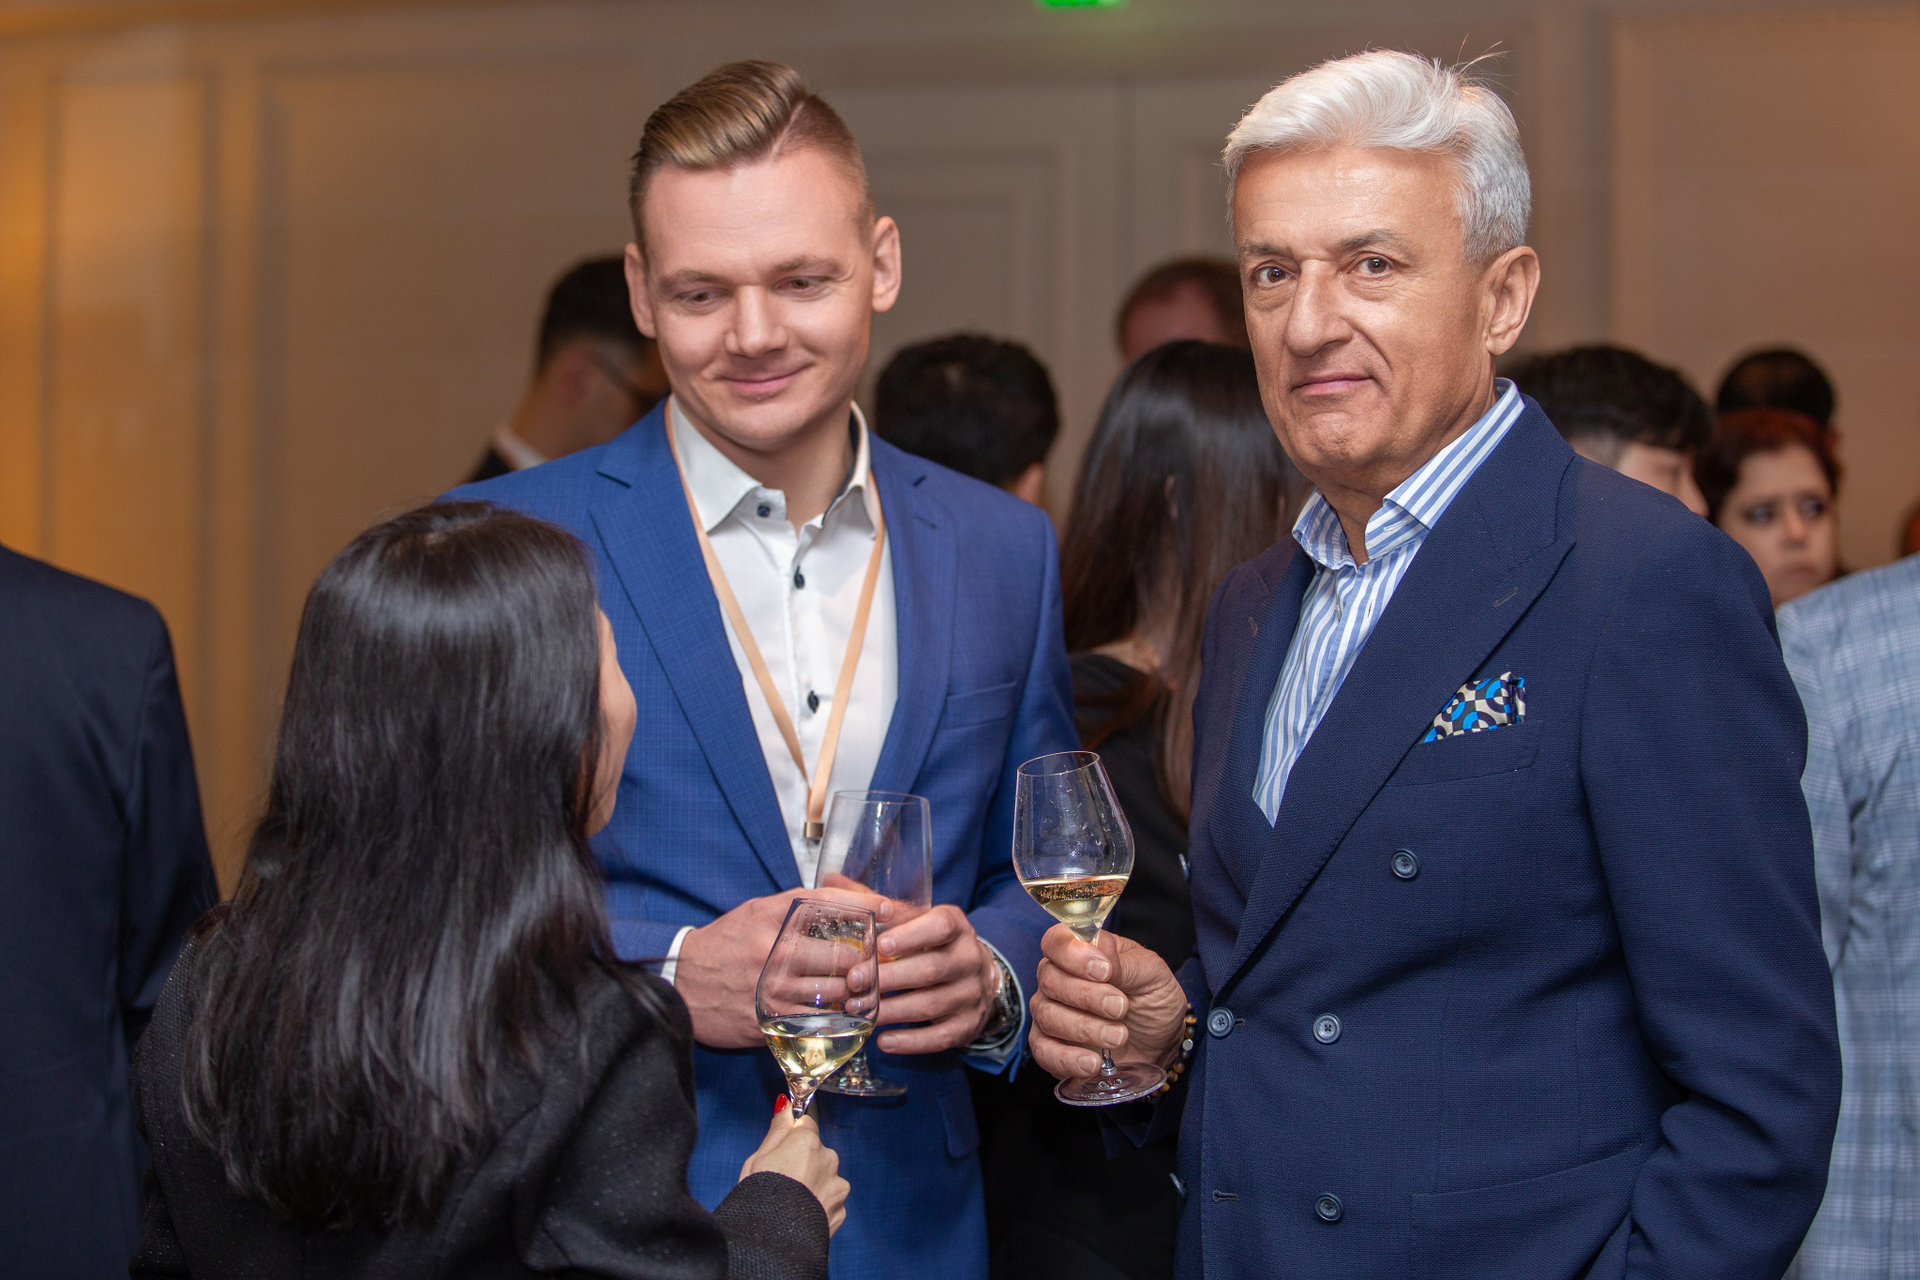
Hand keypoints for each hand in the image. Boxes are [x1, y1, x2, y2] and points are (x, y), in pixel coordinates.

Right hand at [676, 887, 888, 1048]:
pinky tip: (845, 1012)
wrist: (679, 983)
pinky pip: (817, 1022)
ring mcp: (771, 989)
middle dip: (866, 959)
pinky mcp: (769, 1021)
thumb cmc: (724, 944)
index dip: (864, 904)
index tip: (889, 909)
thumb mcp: (756, 913)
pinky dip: (837, 1017)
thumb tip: (845, 902)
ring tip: (866, 988)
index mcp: (769, 918)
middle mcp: (772, 951)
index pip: (826, 903)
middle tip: (880, 961)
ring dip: (856, 991)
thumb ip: (796, 908)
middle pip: (841, 954)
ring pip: (835, 991)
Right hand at [740, 1098, 848, 1235]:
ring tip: (791, 1201)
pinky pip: (830, 1201)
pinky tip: (802, 1214)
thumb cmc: (759, 1195)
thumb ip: (777, 1130)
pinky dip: (819, 1206)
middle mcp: (828, 1159)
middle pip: (817, 1152)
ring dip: (814, 1185)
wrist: (771, 1239)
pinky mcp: (841, 1210)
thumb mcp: (758, 1157)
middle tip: (782, 1181)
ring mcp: (837, 1186)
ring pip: (826, 1177)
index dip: (791, 1139)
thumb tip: (785, 1105)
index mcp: (807, 1142)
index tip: (781, 1152)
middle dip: (804, 1162)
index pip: (805, 1126)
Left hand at [866, 903, 1000, 1055]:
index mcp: (956, 926)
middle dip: (889, 977)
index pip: (940, 926)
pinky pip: (940, 1037)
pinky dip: (911, 1042)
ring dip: (892, 1010)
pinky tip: (883, 1041)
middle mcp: (969, 958)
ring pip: (931, 1004)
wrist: (976, 977)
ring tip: (859, 1011)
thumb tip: (831, 881)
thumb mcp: (915, 919)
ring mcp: (971, 994)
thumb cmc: (932, 944)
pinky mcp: (968, 1025)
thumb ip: (878, 904)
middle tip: (853, 982)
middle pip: (931, 969)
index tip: (880, 944)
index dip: (911, 935)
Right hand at [1028, 925, 1187, 1079]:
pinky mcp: (1050, 1048)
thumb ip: (1124, 963)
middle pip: (1051, 981)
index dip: (1073, 954)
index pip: (1055, 942)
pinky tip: (1093, 1063)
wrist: (1162, 1042)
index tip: (1103, 971)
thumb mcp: (1152, 974)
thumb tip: (1100, 952)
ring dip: (1085, 1028)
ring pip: (1048, 1016)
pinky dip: (1067, 1058)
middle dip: (1088, 996)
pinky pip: (1044, 1052)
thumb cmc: (1153, 998)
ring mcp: (1050, 1014)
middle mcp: (1057, 980)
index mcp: (1079, 953)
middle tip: (1120, 1007)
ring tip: (1119, 1036)